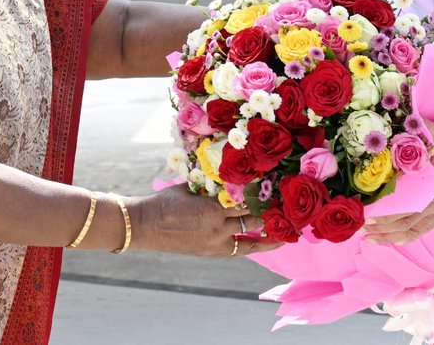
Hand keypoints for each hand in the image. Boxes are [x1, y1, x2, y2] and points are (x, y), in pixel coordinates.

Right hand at [129, 185, 278, 257]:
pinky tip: (265, 242)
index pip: (248, 200)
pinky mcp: (211, 252)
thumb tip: (235, 179)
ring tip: (286, 229)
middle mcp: (218, 227)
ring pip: (250, 238)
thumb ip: (214, 187)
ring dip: (268, 233)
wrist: (146, 225)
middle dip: (271, 213)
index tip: (279, 188)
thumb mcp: (193, 188)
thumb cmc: (166, 200)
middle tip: (287, 206)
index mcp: (213, 207)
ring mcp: (215, 243)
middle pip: (254, 219)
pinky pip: (238, 249)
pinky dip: (253, 245)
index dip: (264, 194)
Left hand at [363, 119, 433, 243]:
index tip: (363, 210)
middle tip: (360, 227)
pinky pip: (426, 228)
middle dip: (381, 226)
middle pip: (405, 221)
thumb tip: (397, 119)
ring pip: (415, 229)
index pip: (403, 202)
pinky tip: (397, 236)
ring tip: (372, 237)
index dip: (382, 209)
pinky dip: (409, 235)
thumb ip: (419, 127)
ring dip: (392, 236)